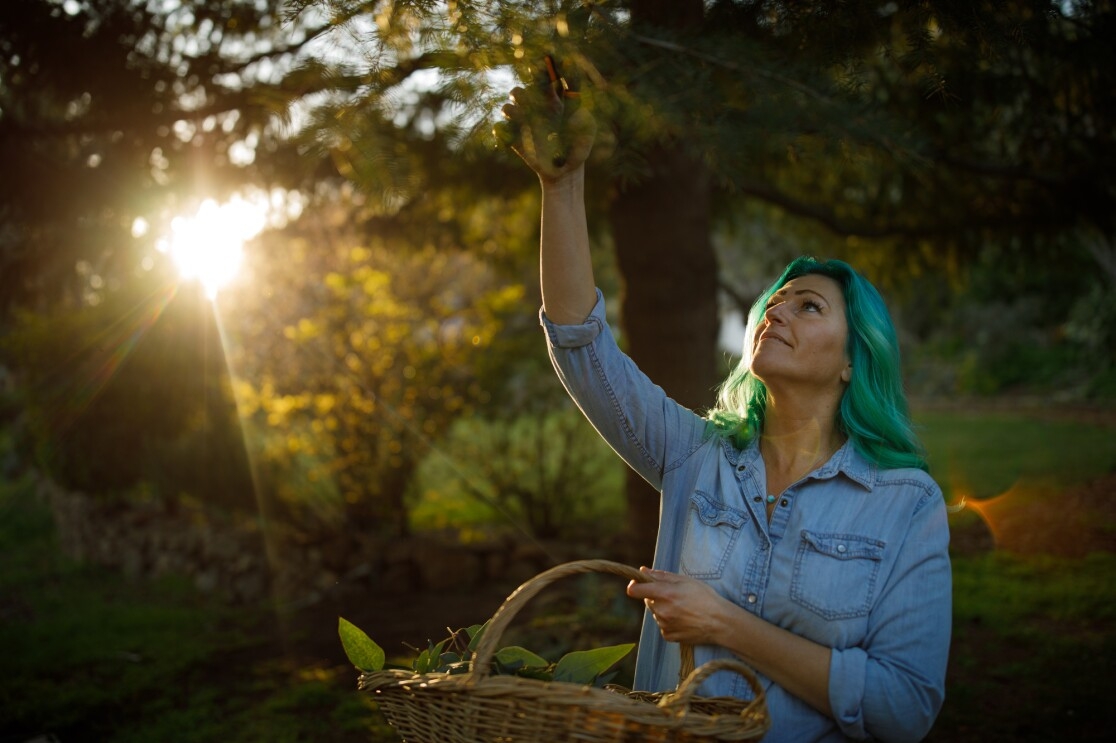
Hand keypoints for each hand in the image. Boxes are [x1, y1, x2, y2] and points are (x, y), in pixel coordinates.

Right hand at [495, 62, 596, 180]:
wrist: (565, 172)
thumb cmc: (579, 147)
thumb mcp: (587, 127)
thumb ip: (579, 107)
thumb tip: (569, 93)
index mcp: (552, 102)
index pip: (543, 81)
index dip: (540, 71)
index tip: (541, 67)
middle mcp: (535, 109)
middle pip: (520, 92)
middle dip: (521, 94)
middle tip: (529, 101)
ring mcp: (524, 124)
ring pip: (507, 108)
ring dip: (511, 111)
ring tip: (521, 119)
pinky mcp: (515, 139)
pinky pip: (500, 130)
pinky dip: (502, 131)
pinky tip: (512, 136)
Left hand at [626, 567, 728, 644]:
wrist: (720, 622)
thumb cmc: (705, 597)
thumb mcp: (685, 580)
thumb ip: (661, 576)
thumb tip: (643, 571)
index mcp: (665, 593)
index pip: (634, 590)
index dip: (635, 585)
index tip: (640, 584)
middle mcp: (661, 610)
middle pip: (648, 601)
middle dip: (656, 597)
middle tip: (674, 596)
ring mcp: (664, 624)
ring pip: (656, 613)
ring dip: (663, 609)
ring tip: (683, 609)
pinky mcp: (668, 636)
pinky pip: (663, 626)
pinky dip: (669, 622)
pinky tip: (683, 619)